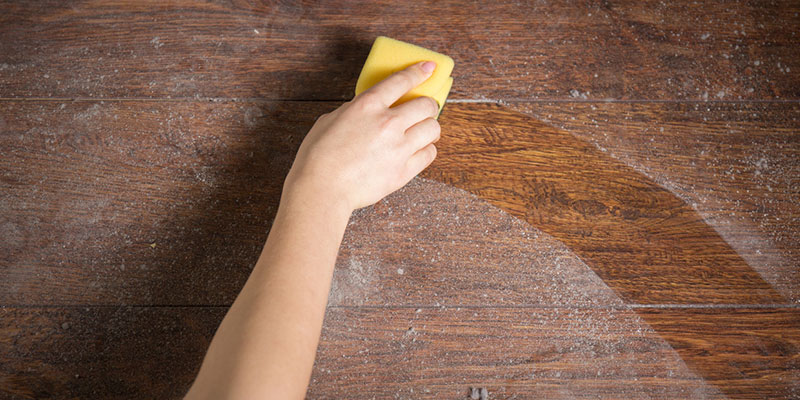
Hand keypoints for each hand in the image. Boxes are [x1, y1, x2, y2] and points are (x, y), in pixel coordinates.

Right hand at [283, 61, 440, 210]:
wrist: (322, 189)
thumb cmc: (318, 157)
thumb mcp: (330, 120)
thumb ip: (354, 111)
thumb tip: (366, 111)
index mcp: (367, 105)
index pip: (402, 81)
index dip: (419, 72)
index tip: (429, 68)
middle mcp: (387, 123)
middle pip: (426, 105)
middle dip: (427, 105)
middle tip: (423, 110)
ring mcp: (398, 148)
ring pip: (433, 129)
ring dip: (429, 128)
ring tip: (422, 132)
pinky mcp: (404, 171)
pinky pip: (429, 154)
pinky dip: (426, 150)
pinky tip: (417, 151)